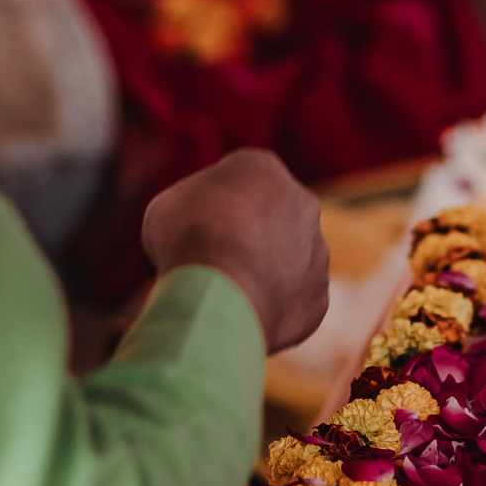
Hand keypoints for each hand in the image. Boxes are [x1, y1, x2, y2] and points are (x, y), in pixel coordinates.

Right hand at [142, 149, 329, 352]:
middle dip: (245, 238)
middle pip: (268, 220)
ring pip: (286, 263)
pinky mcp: (317, 297)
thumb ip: (191, 209)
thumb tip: (195, 225)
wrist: (221, 286)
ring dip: (261, 275)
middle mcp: (302, 203)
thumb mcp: (168, 207)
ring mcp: (317, 252)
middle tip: (213, 263)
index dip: (210, 207)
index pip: (236, 183)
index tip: (191, 228)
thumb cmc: (187, 236)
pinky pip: (292, 303)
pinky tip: (242, 317)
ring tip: (226, 295)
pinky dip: (270, 310)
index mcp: (262, 168)